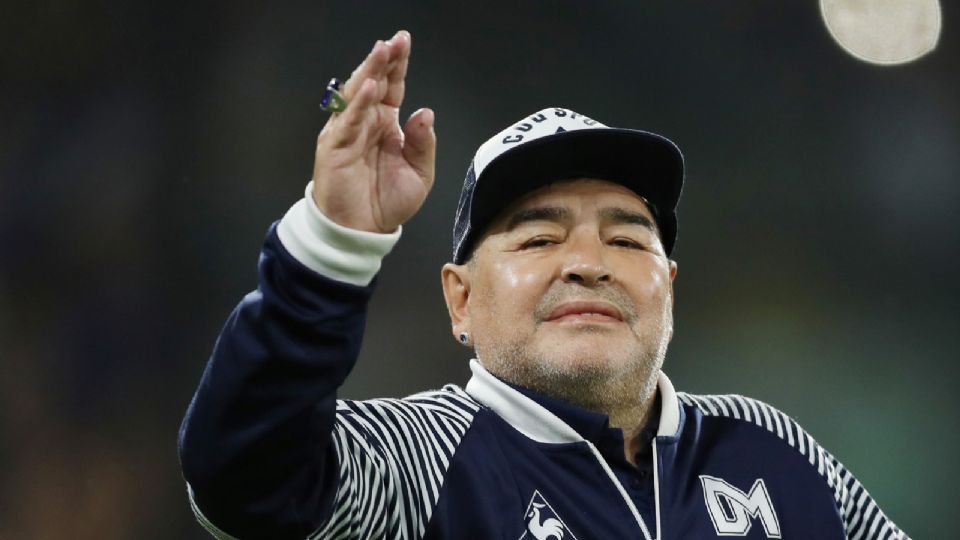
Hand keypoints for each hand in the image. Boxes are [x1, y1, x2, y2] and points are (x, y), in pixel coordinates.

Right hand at [311, 30, 435, 232]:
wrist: (364, 231)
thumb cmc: (388, 202)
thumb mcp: (420, 174)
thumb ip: (424, 143)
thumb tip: (425, 111)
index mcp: (386, 124)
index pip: (393, 86)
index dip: (397, 65)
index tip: (404, 42)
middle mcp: (366, 122)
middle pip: (374, 83)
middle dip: (383, 60)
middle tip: (394, 41)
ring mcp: (348, 132)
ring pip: (357, 95)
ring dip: (369, 72)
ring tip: (381, 52)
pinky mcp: (334, 147)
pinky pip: (346, 122)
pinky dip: (357, 105)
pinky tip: (370, 88)